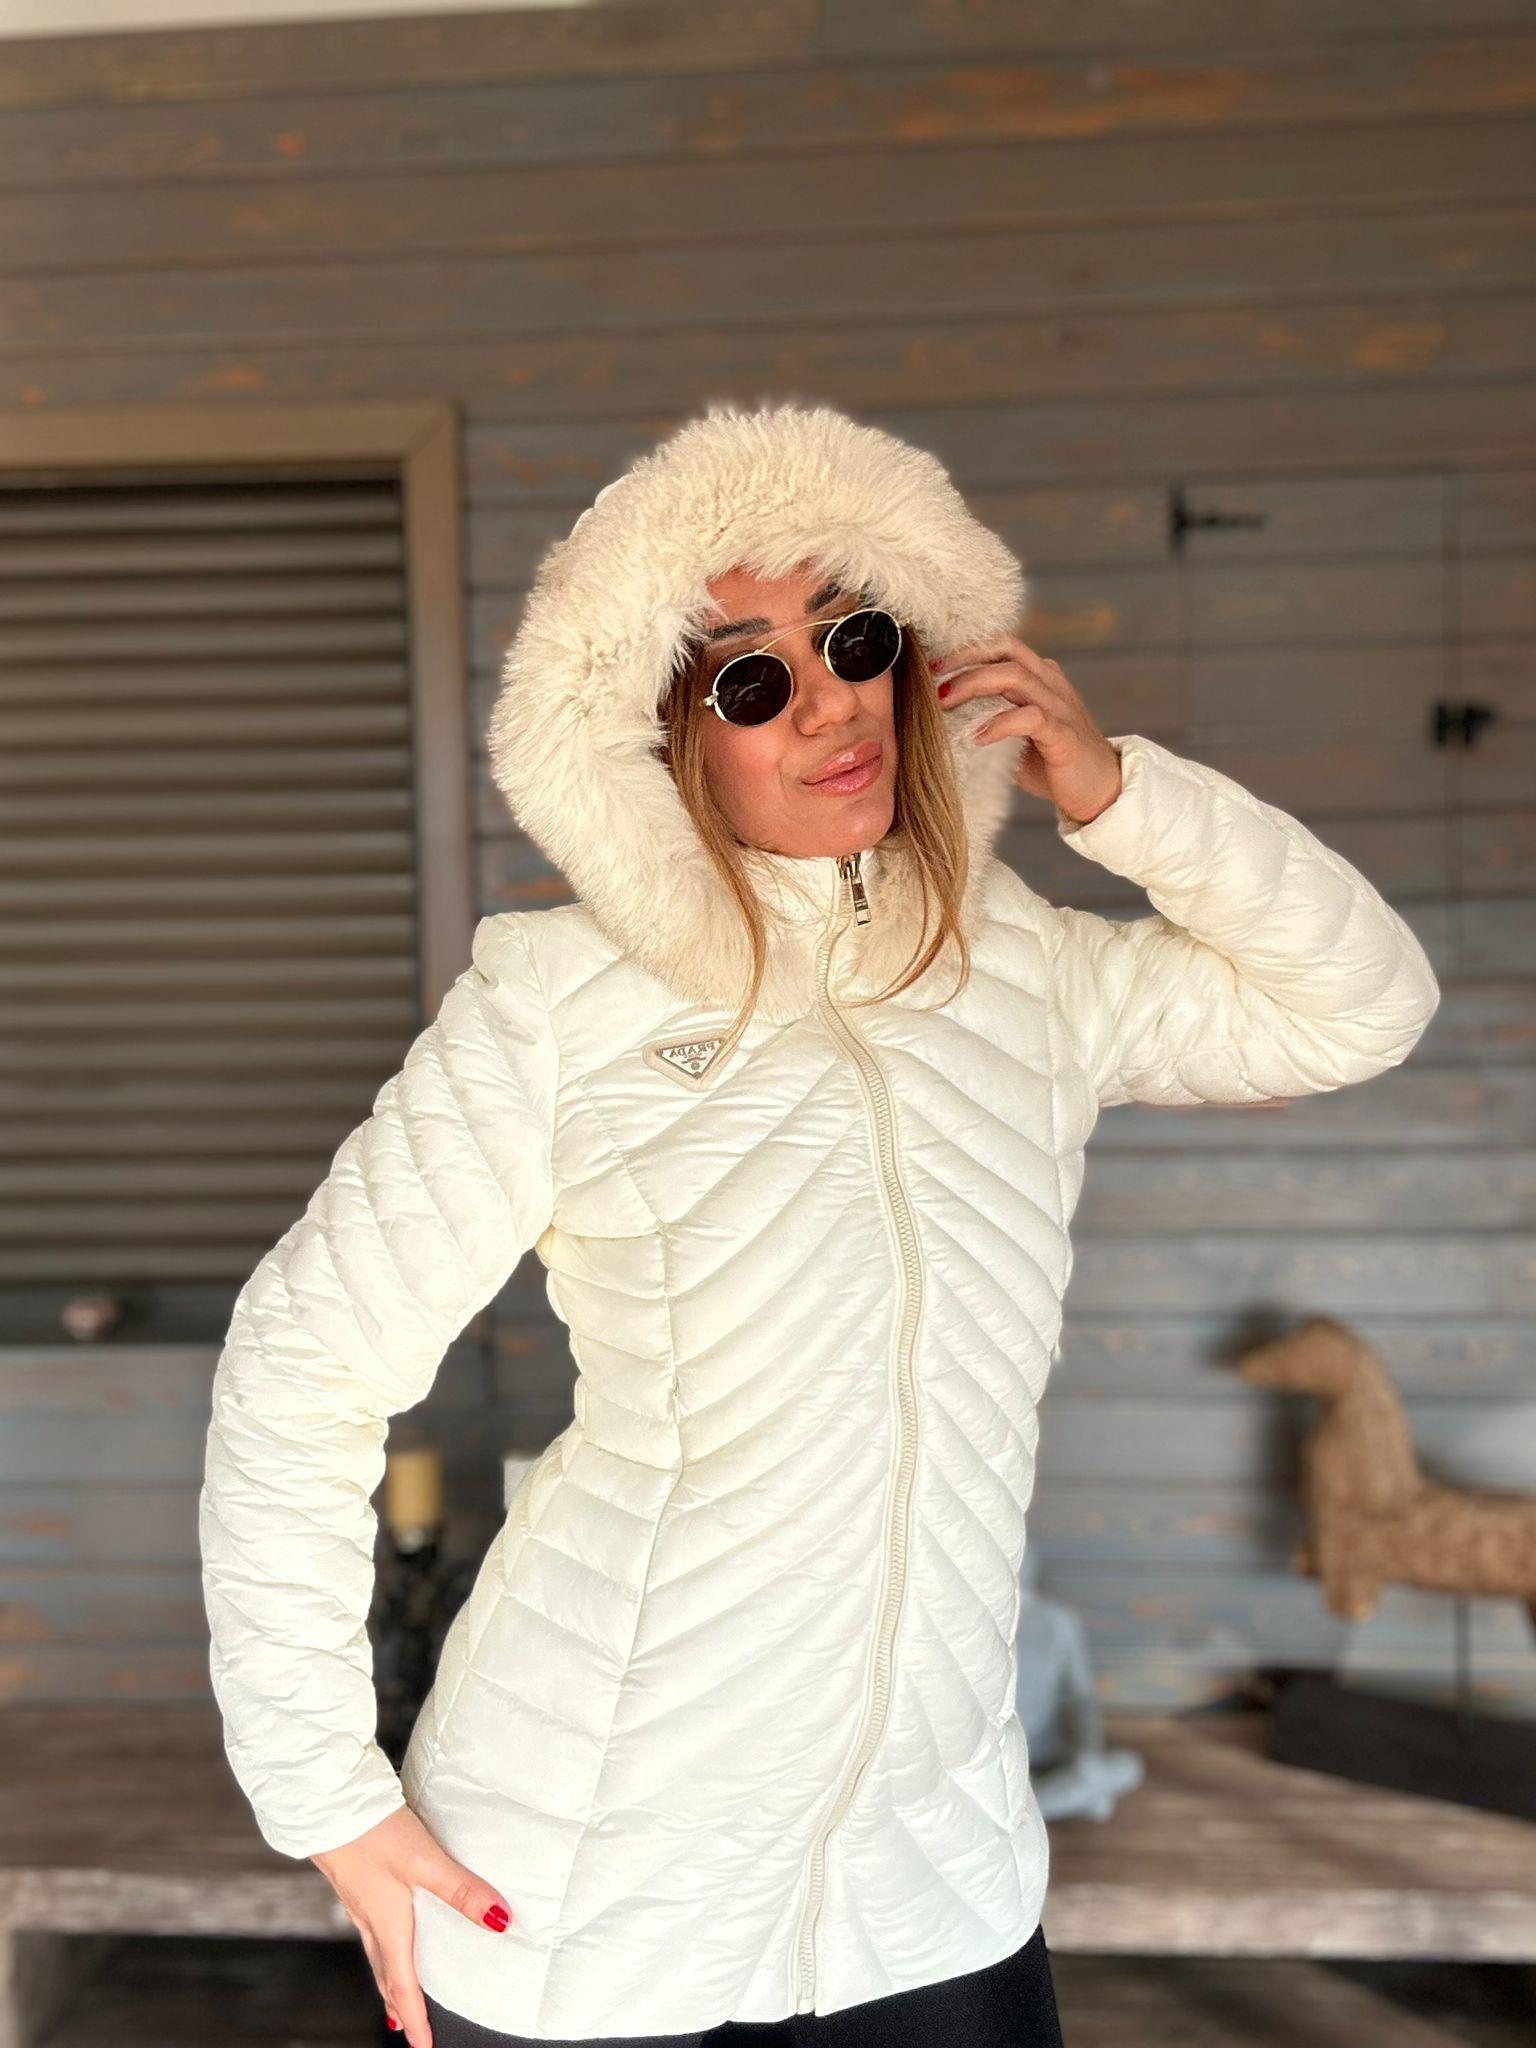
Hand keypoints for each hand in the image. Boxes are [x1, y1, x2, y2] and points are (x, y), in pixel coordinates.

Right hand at [312, 1804, 513, 2047]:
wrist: (326, 1803)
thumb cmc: (373, 1832)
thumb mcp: (425, 1861)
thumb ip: (461, 1890)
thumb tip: (500, 1922)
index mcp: (388, 1925)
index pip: (404, 1985)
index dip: (416, 2018)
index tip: (423, 2047)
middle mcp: (370, 1919)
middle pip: (386, 1974)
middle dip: (399, 2002)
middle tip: (408, 2026)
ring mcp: (358, 1899)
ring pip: (376, 1950)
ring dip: (389, 1974)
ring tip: (398, 1988)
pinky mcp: (353, 1878)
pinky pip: (369, 1924)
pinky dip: (381, 1942)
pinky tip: (386, 1921)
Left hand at [930, 635, 1122, 824]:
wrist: (1103, 792)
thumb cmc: (1054, 765)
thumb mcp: (1018, 735)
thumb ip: (992, 718)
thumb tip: (946, 720)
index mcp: (1041, 678)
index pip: (1002, 646)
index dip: (967, 650)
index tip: (934, 667)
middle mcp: (1051, 684)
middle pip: (1005, 651)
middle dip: (964, 661)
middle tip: (933, 681)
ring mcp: (1060, 707)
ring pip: (1015, 676)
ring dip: (974, 685)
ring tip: (946, 704)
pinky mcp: (1064, 735)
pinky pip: (1030, 717)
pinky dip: (999, 724)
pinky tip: (977, 738)